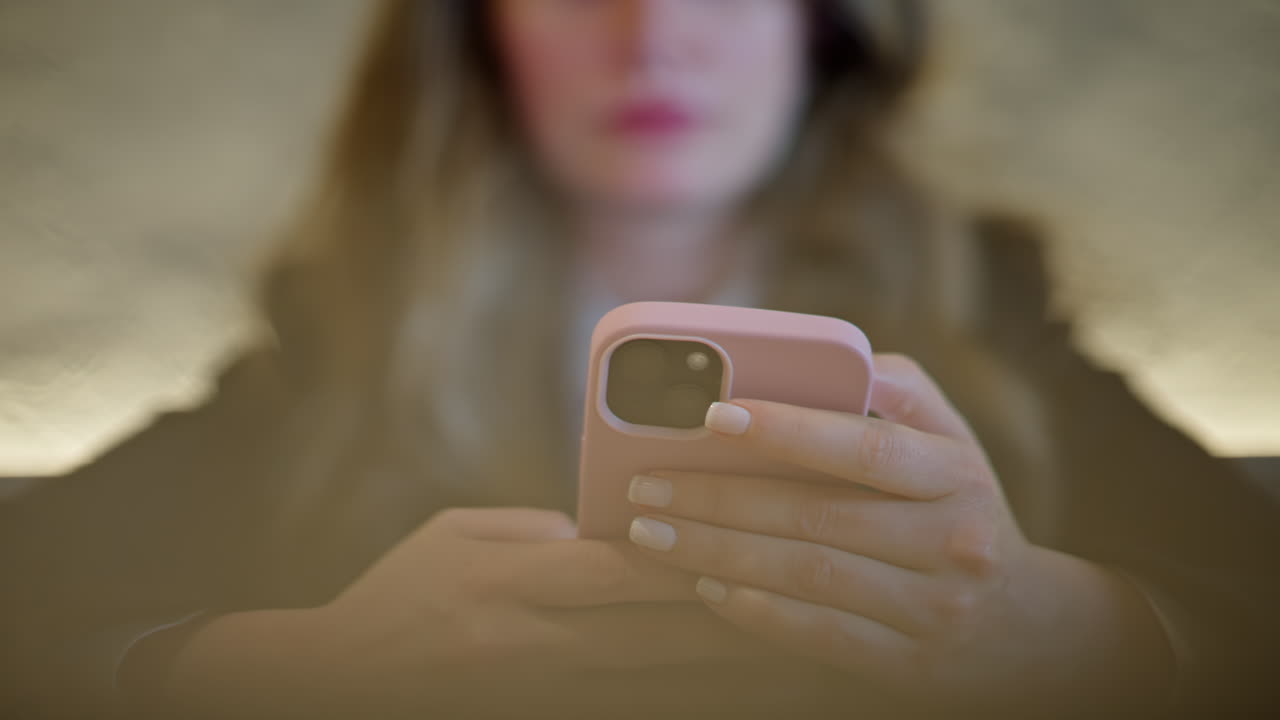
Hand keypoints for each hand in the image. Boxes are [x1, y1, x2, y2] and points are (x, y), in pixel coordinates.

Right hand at [317, 507, 766, 710]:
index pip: (615, 570)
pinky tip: (740, 694)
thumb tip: (608, 529)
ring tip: (807, 656)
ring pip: (660, 686)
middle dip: (736, 615)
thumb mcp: (455, 534)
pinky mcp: (550, 715)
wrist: (345, 685)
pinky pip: (637, 713)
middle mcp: (535, 643)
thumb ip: (538, 526)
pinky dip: (692, 703)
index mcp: (510, 584)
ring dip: (733, 672)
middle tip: (810, 593)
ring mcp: (545, 693)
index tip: (752, 535)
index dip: (686, 556)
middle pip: (656, 635)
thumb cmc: (401, 592)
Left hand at [626, 354, 1177, 710]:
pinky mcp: (906, 662)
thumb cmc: (957, 504)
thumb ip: (893, 389)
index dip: (789, 430)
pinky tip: (704, 585)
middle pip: (816, 516)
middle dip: (718, 499)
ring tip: (653, 535)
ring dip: (717, 553)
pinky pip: (815, 634)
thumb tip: (824, 358)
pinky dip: (752, 609)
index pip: (866, 446)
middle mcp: (951, 540)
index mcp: (956, 472)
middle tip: (647, 486)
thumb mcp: (948, 439)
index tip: (713, 415)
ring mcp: (931, 608)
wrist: (1022, 626)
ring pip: (805, 576)